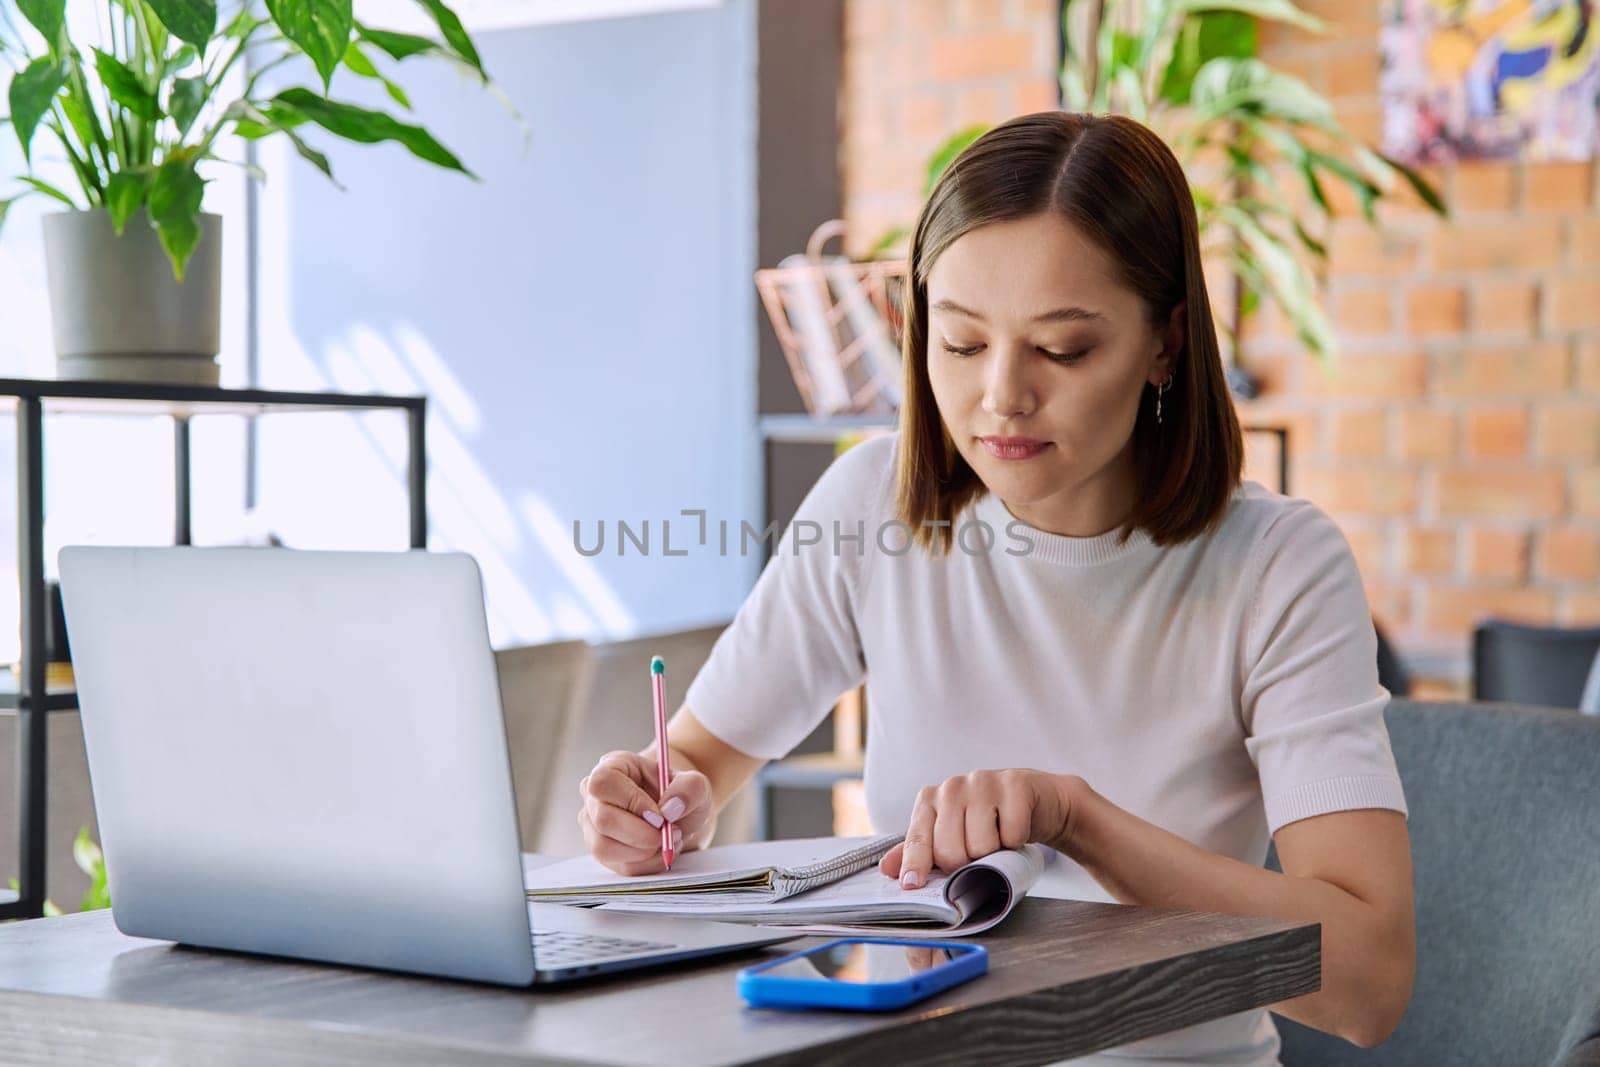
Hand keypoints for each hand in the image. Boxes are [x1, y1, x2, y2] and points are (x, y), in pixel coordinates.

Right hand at [578, 749, 712, 875]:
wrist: (679, 818)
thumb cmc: (680, 795)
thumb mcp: (696, 785)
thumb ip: (690, 789)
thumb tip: (670, 808)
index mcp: (613, 766)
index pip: (603, 782)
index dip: (631, 801)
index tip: (659, 815)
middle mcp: (595, 796)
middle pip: (603, 819)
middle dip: (641, 833)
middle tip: (668, 831)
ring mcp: (594, 826)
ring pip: (605, 847)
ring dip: (644, 851)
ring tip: (667, 839)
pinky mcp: (603, 852)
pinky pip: (619, 866)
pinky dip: (647, 863)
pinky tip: (660, 850)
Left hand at [878, 769, 1077, 888]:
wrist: (1036, 801)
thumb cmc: (988, 821)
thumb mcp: (951, 834)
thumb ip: (919, 850)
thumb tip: (888, 869)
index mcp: (930, 799)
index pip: (918, 839)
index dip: (915, 864)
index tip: (911, 884)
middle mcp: (952, 786)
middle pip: (950, 850)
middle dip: (966, 864)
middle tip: (977, 854)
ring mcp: (983, 782)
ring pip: (981, 845)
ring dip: (994, 853)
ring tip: (997, 839)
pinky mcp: (1014, 785)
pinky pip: (1011, 834)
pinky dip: (1017, 841)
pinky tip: (1015, 828)